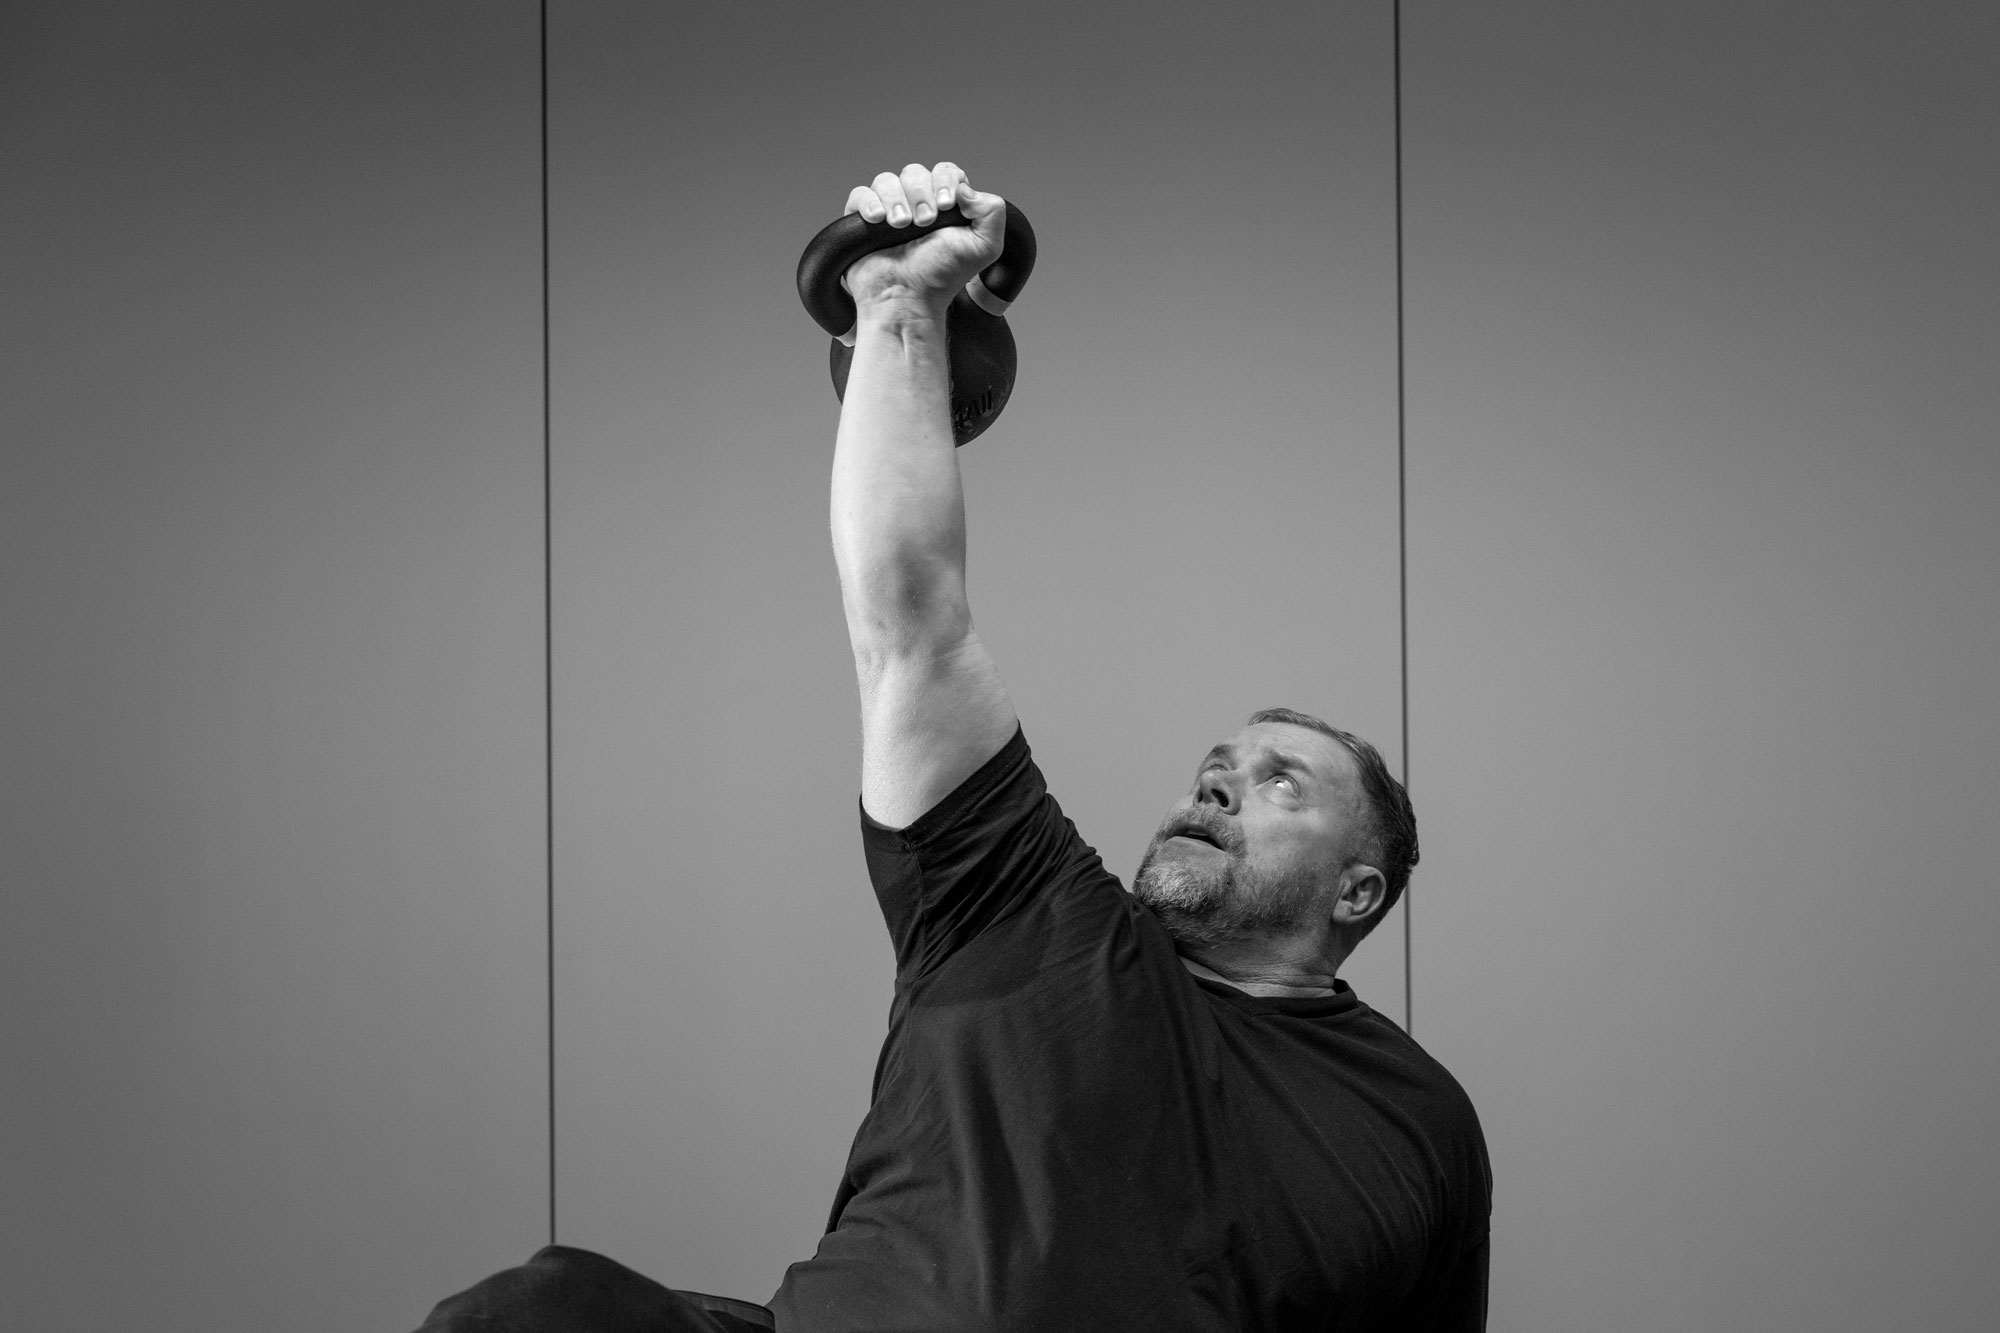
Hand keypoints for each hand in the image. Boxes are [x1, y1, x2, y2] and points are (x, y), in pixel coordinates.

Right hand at [840, 162, 1005, 315]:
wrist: (908, 299)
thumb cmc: (941, 278)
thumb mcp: (984, 247)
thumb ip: (992, 211)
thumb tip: (964, 188)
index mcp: (944, 205)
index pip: (945, 172)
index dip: (945, 182)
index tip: (946, 206)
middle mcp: (916, 204)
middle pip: (914, 172)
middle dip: (921, 193)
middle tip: (924, 222)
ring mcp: (888, 211)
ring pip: (886, 180)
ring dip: (896, 199)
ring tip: (901, 225)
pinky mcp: (862, 221)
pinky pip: (860, 194)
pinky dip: (869, 203)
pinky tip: (879, 220)